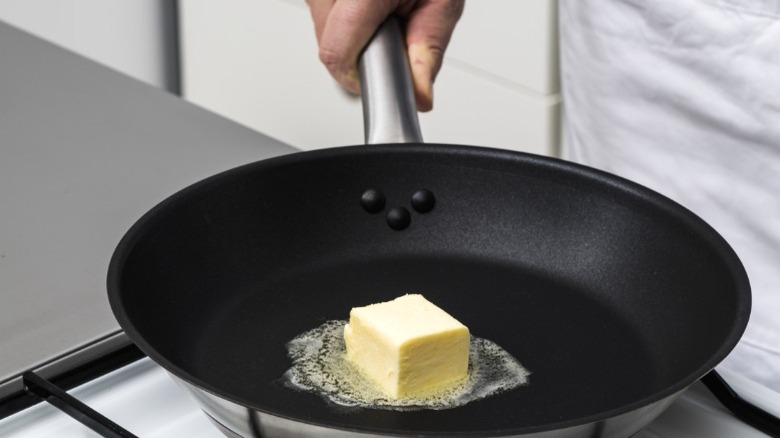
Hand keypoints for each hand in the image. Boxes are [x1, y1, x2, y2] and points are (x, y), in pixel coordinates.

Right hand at [306, 0, 463, 111]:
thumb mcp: (442, 1)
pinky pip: (321, 18)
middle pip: (328, 48)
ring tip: (380, 9)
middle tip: (391, 27)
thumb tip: (419, 97)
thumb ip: (428, 51)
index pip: (336, 55)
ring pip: (323, 35)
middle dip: (361, 53)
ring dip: (352, 36)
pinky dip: (345, 21)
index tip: (382, 74)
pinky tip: (366, 4)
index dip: (359, 77)